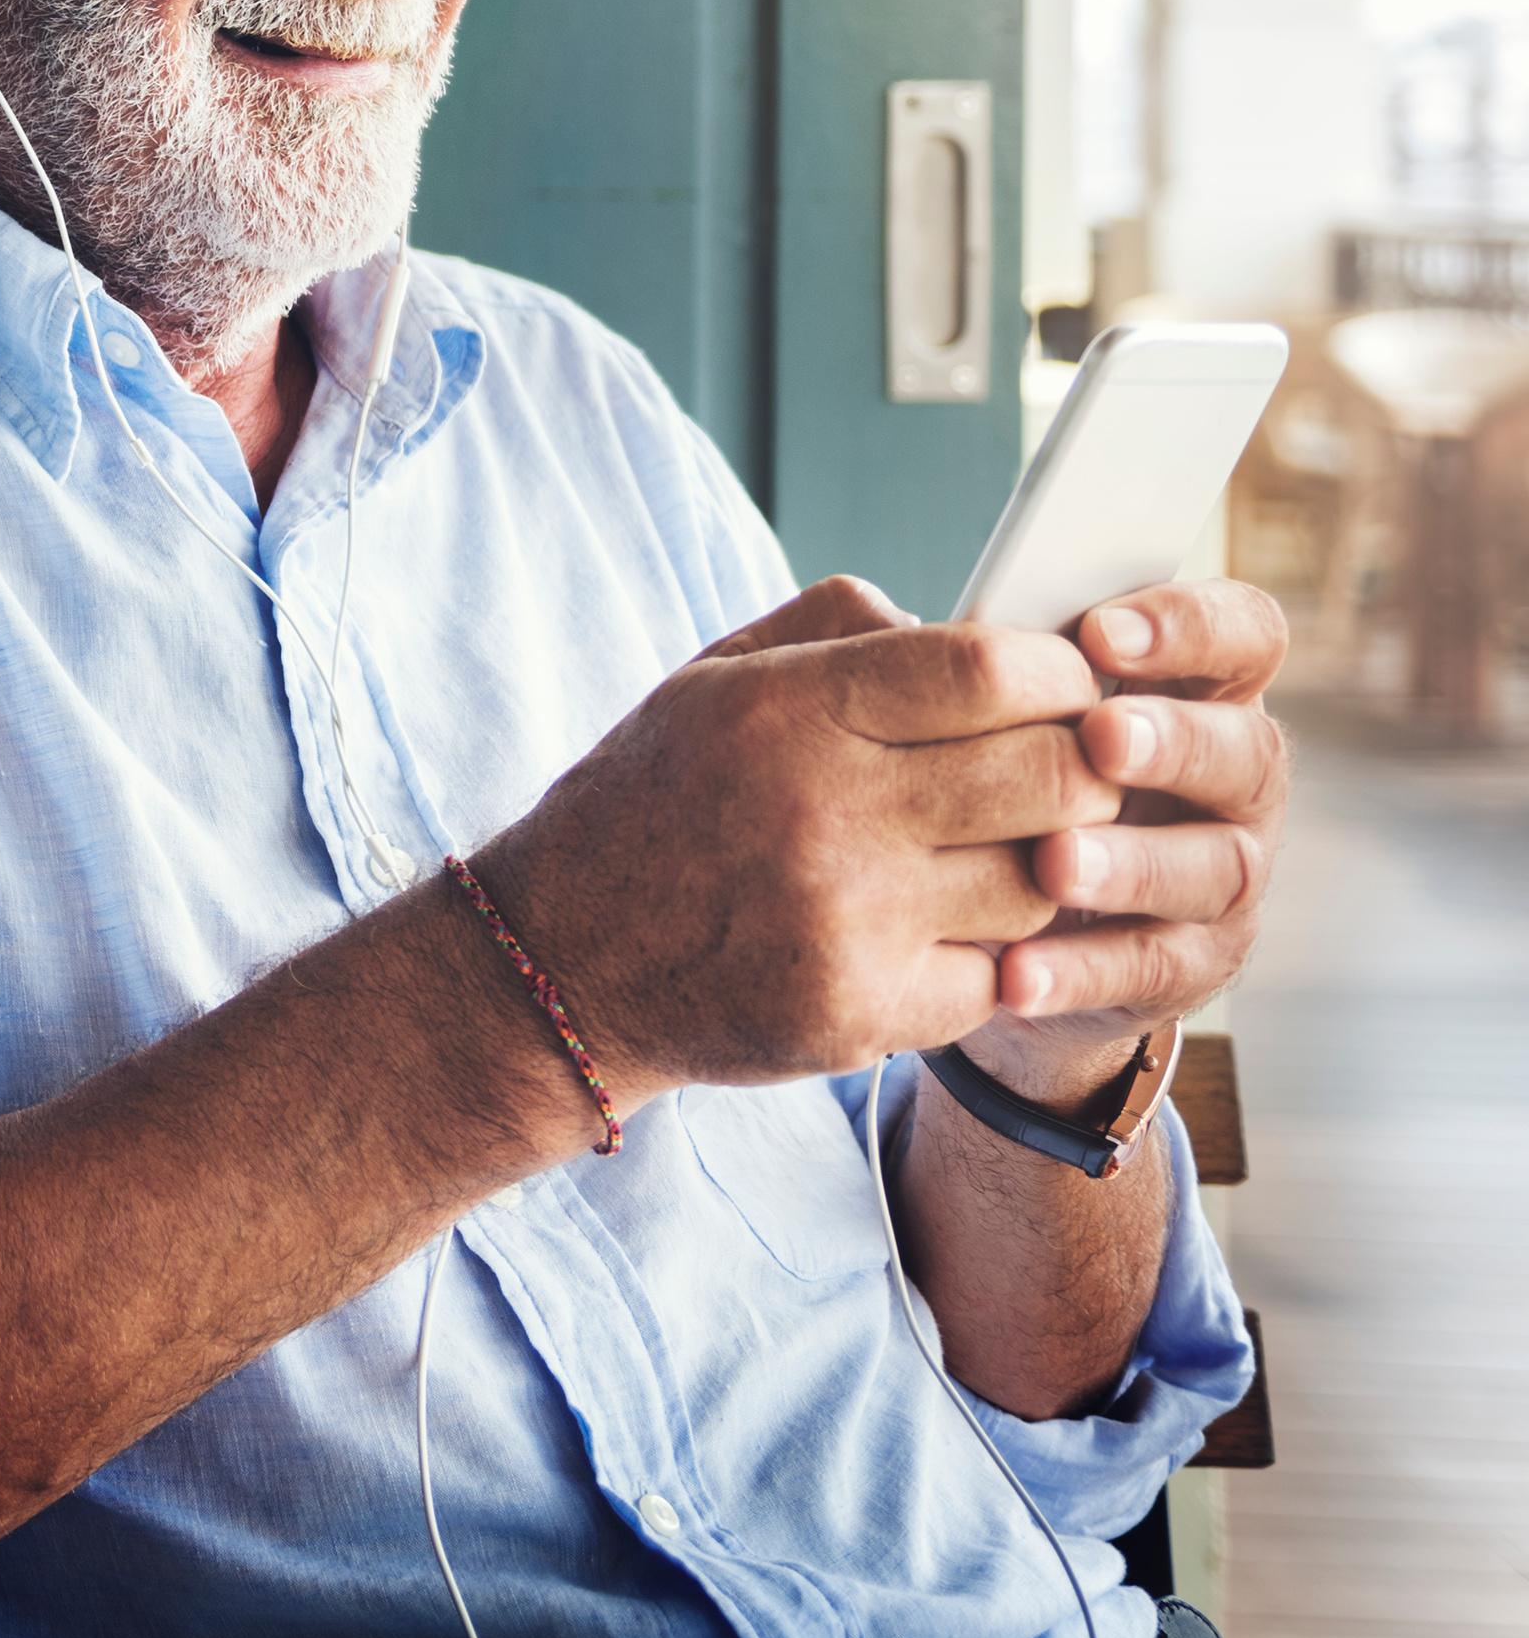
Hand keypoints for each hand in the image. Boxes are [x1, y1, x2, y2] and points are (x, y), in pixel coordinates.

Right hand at [472, 577, 1122, 1105]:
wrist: (557, 965)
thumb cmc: (651, 805)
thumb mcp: (712, 680)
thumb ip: (843, 628)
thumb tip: (982, 623)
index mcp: (785, 712)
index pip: (991, 670)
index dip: (1059, 673)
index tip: (1061, 685)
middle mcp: (820, 814)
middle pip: (1053, 775)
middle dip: (1080, 767)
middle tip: (1059, 771)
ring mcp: (844, 924)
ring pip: (1042, 882)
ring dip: (1036, 865)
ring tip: (983, 853)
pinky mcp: (857, 1014)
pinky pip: (997, 975)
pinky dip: (985, 955)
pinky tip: (936, 932)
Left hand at [960, 578, 1287, 1099]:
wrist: (984, 924)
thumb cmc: (985, 777)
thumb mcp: (969, 711)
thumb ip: (946, 655)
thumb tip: (882, 615)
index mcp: (1189, 690)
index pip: (1240, 635)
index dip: (1191, 625)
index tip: (1100, 631)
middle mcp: (1228, 779)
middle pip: (1249, 750)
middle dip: (1176, 740)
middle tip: (1098, 737)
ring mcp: (1220, 874)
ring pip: (1215, 867)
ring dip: (1135, 863)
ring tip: (1052, 862)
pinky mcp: (1191, 963)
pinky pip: (1155, 968)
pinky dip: (1086, 970)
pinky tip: (1018, 970)